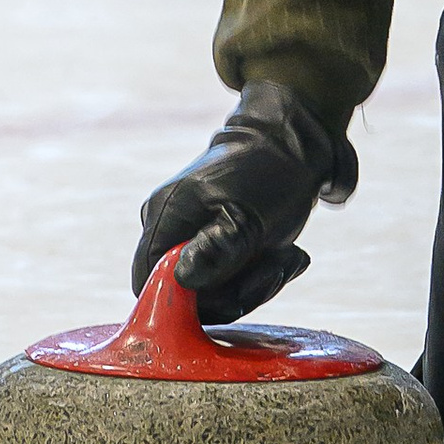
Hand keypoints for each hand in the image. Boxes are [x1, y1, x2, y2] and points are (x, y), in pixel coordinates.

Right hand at [132, 77, 358, 322]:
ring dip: (257, 281)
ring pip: (216, 292)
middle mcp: (171, 229)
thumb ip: (215, 251)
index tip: (234, 287)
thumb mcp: (248, 216)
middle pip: (187, 295)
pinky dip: (262, 272)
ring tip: (285, 255)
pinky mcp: (217, 242)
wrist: (295, 141)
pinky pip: (233, 279)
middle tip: (274, 267)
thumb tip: (179, 280)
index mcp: (166, 216)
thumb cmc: (269, 172)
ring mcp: (193, 236)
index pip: (148, 284)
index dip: (185, 302)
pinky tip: (286, 254)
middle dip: (237, 291)